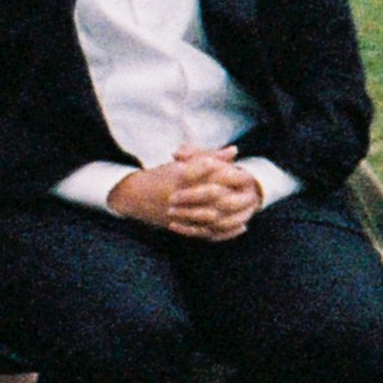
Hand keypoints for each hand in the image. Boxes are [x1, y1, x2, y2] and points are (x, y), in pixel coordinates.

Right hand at [111, 152, 262, 243]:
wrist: (132, 197)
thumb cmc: (162, 176)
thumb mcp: (180, 165)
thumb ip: (208, 157)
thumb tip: (234, 150)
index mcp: (174, 179)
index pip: (193, 172)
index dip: (211, 166)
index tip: (229, 165)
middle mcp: (175, 197)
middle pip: (206, 194)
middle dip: (229, 191)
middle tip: (248, 187)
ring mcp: (177, 215)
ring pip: (209, 216)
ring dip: (231, 212)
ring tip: (250, 207)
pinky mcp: (180, 227)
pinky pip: (206, 232)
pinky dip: (226, 231)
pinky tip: (242, 226)